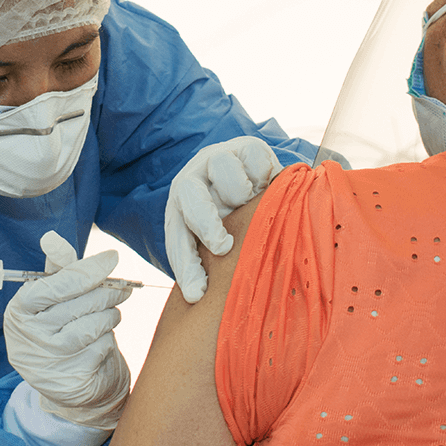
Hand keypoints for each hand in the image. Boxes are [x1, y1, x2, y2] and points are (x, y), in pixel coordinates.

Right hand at [3, 231, 131, 430]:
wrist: (66, 381)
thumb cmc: (59, 327)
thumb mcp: (53, 297)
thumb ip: (58, 268)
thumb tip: (51, 236)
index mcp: (20, 310)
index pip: (57, 284)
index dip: (88, 269)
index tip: (112, 258)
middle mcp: (29, 337)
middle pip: (80, 303)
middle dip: (107, 292)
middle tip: (123, 289)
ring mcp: (49, 361)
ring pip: (94, 325)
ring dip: (110, 315)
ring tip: (111, 313)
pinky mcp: (72, 380)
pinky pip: (102, 347)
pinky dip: (109, 339)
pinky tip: (102, 339)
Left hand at [165, 137, 282, 301]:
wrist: (262, 176)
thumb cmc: (235, 218)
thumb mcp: (219, 240)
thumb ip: (210, 263)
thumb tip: (201, 299)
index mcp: (180, 208)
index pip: (177, 238)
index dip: (186, 267)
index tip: (197, 293)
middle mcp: (195, 180)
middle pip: (190, 197)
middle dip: (205, 224)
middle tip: (222, 247)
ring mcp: (219, 160)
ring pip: (227, 177)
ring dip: (242, 195)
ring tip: (252, 204)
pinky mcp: (248, 146)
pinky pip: (257, 162)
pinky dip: (266, 177)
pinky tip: (269, 187)